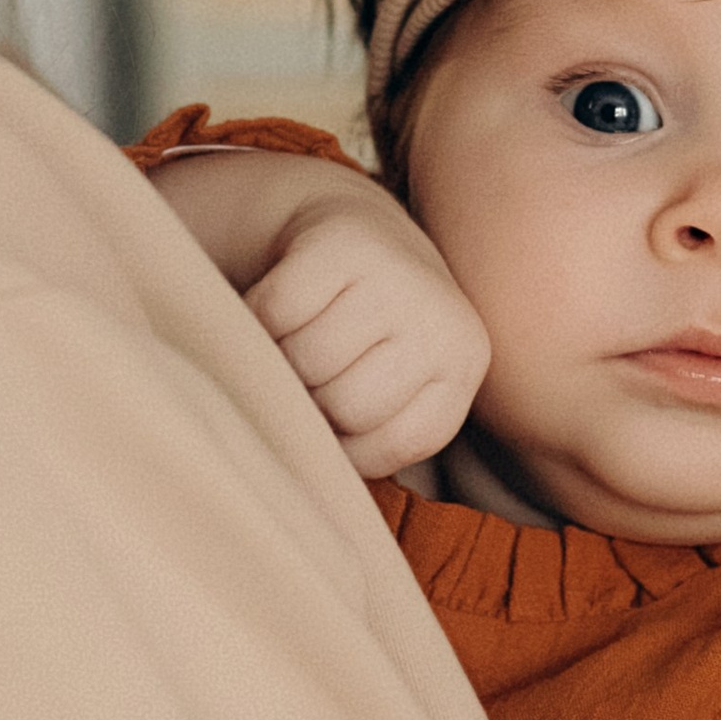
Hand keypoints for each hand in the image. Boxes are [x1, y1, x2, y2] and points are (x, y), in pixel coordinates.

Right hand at [249, 195, 489, 475]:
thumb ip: (377, 438)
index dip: (345, 445)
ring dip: (280, 360)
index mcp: (463, 365)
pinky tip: (280, 307)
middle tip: (311, 371)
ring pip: (305, 363)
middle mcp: (442, 318)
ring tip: (295, 339)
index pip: (387, 448)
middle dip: (312, 400)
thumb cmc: (373, 333)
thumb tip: (314, 486)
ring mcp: (394, 274)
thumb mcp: (400, 387)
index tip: (336, 415)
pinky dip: (257, 318)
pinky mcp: (338, 242)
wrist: (360, 233)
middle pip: (345, 407)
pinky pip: (274, 313)